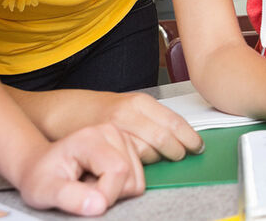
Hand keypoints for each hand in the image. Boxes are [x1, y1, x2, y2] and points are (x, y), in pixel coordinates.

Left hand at [16, 124, 144, 215]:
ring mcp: (122, 140)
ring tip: (89, 185)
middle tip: (82, 189)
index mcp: (90, 137)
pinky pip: (137, 181)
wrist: (40, 166)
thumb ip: (69, 197)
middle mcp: (111, 133)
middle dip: (108, 194)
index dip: (105, 195)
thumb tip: (100, 205)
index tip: (82, 200)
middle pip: (130, 177)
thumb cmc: (40, 177)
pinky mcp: (129, 150)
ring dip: (114, 192)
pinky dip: (119, 188)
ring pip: (136, 181)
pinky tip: (99, 182)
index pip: (118, 171)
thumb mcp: (44, 191)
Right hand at [72, 91, 203, 163]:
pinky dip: (140, 164)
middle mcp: (130, 112)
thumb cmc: (100, 110)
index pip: (175, 121)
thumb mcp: (130, 106)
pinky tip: (141, 162)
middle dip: (178, 151)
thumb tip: (181, 135)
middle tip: (182, 156)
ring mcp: (117, 127)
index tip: (198, 146)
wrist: (67, 111)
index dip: (190, 137)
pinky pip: (130, 158)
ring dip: (159, 158)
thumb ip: (153, 118)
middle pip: (165, 138)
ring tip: (160, 159)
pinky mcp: (105, 142)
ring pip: (149, 151)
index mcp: (141, 102)